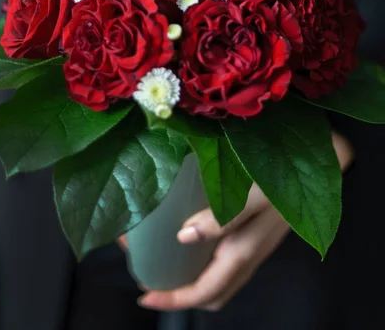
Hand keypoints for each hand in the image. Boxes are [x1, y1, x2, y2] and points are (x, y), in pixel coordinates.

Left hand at [138, 132, 353, 311]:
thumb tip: (183, 236)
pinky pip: (224, 260)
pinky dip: (202, 259)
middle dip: (178, 292)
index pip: (204, 291)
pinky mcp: (255, 234)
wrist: (318, 164)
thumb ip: (223, 216)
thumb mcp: (255, 194)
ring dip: (189, 276)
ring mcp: (253, 246)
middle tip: (149, 274)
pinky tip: (189, 234)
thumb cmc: (286, 177)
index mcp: (244, 251)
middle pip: (210, 293)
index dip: (174, 299)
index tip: (144, 296)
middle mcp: (247, 255)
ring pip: (217, 278)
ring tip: (163, 256)